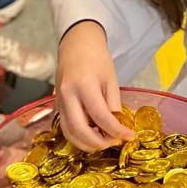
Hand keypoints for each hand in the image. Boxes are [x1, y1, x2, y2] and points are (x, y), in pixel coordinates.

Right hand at [54, 21, 134, 150]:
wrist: (77, 44)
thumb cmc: (97, 58)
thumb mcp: (111, 79)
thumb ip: (113, 104)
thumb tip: (117, 128)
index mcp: (84, 85)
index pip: (101, 117)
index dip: (117, 131)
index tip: (130, 137)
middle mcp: (68, 95)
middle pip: (80, 130)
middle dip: (99, 143)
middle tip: (114, 142)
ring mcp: (59, 101)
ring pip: (70, 133)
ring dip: (87, 144)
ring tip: (104, 141)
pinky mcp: (56, 105)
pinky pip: (65, 127)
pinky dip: (78, 137)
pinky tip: (92, 135)